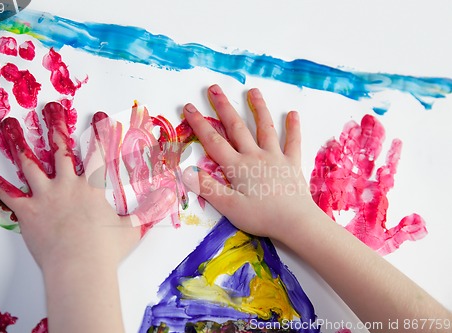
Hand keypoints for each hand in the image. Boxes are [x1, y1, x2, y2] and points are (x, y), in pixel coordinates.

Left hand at [0, 102, 173, 271]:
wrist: (80, 267)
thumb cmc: (106, 249)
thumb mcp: (132, 228)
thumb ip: (149, 210)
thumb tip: (170, 198)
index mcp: (93, 187)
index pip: (99, 152)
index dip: (101, 131)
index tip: (100, 114)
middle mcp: (68, 184)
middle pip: (61, 149)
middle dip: (58, 126)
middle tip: (52, 106)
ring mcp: (45, 195)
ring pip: (30, 163)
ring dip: (19, 142)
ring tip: (11, 123)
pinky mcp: (27, 211)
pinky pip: (5, 192)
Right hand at [182, 84, 316, 237]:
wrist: (296, 222)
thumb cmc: (261, 217)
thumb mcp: (229, 207)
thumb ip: (208, 188)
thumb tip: (186, 171)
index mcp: (237, 166)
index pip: (213, 141)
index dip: (199, 124)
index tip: (189, 107)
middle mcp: (255, 156)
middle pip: (236, 127)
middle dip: (223, 107)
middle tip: (214, 88)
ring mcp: (275, 157)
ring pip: (265, 128)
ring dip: (258, 108)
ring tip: (253, 91)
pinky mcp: (292, 163)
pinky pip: (293, 142)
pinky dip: (293, 127)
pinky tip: (293, 114)